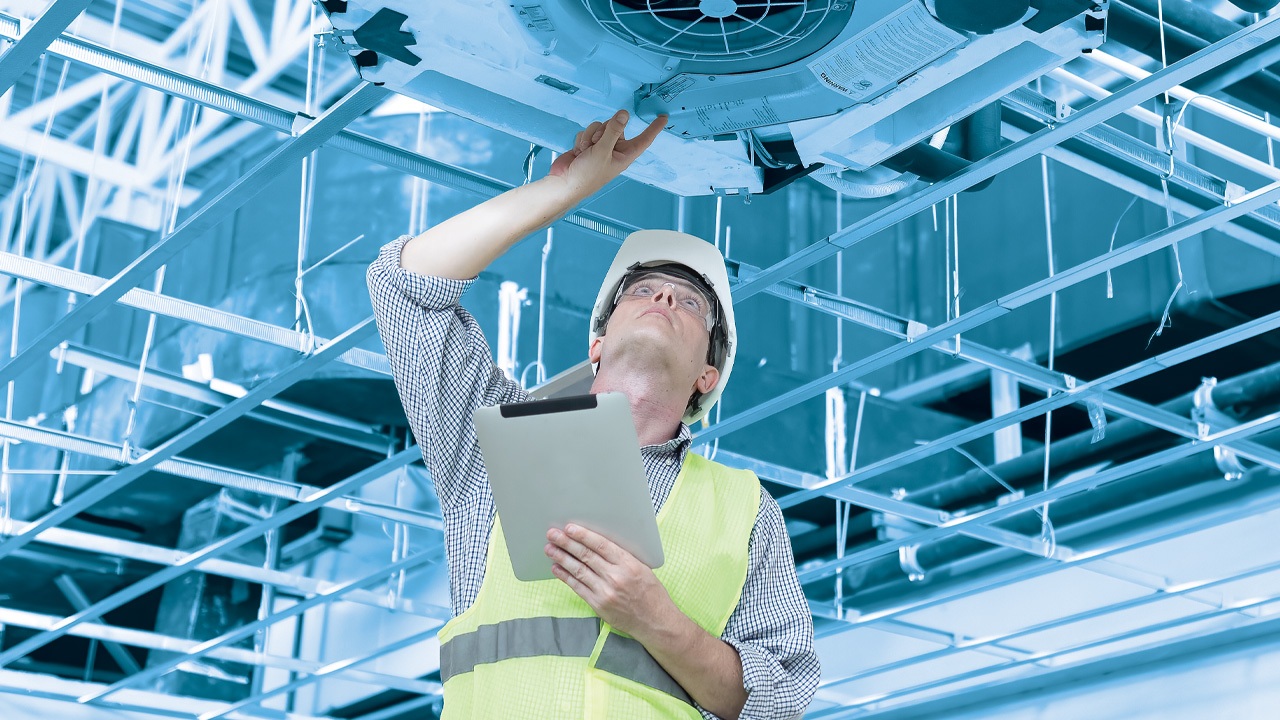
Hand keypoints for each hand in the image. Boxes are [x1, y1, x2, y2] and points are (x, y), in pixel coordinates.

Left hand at [546, 523, 676, 639]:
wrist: (655, 622)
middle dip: (567, 543)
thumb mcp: (643, 568)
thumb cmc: (651, 593)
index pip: (600, 545)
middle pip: (586, 556)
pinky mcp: (598, 604)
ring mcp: (605, 592)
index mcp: (628, 564)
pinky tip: (556, 568)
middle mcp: (615, 577)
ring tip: (550, 549)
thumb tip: (599, 544)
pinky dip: (565, 577)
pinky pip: (577, 587)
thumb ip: (623, 557)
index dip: (583, 535)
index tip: (570, 528)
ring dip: (562, 558)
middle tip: (553, 534)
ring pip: (578, 570)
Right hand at [547, 110, 666, 201]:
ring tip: (586, 151)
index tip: (663, 117)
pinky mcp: (588, 144)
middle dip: (603, 131)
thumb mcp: (603, 151)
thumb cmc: (587, 175)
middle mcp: (615, 149)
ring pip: (599, 126)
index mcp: (625, 155)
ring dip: (590, 136)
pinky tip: (579, 152)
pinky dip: (582, 140)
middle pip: (616, 126)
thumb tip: (624, 114)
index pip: (644, 139)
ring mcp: (601, 146)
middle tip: (596, 145)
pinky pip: (587, 131)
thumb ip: (613, 131)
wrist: (565, 183)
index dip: (654, 127)